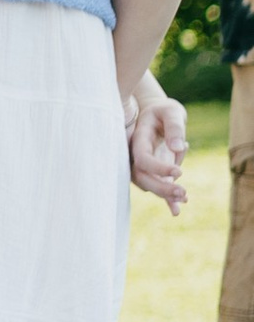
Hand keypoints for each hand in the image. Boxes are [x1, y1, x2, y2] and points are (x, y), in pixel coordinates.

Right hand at [126, 77, 188, 215]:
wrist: (157, 114)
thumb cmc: (164, 111)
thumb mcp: (171, 112)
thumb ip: (175, 127)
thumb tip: (177, 147)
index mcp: (138, 139)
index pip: (142, 158)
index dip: (157, 168)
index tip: (178, 171)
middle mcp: (136, 154)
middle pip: (141, 177)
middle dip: (160, 188)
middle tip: (183, 193)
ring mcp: (144, 165)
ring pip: (147, 184)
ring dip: (164, 195)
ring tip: (184, 199)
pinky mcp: (154, 171)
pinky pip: (157, 186)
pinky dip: (166, 199)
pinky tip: (176, 211)